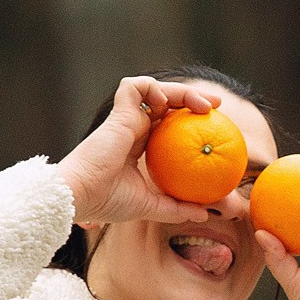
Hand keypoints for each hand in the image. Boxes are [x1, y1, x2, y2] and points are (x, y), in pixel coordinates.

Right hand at [58, 76, 218, 225]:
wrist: (82, 196)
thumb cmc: (108, 201)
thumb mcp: (150, 206)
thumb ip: (176, 208)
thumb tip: (204, 213)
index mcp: (138, 145)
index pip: (168, 124)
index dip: (189, 119)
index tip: (214, 124)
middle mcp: (132, 129)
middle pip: (165, 103)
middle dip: (192, 97)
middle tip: (217, 106)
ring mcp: (125, 119)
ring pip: (153, 89)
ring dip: (180, 90)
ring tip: (202, 105)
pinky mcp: (118, 113)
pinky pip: (134, 87)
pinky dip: (152, 87)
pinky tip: (166, 105)